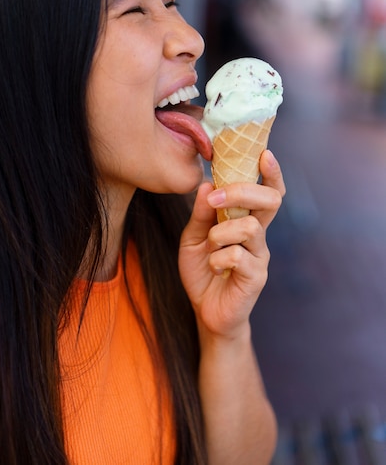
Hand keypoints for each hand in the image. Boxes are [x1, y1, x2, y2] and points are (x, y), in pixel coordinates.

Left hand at [179, 150, 284, 338]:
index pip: (267, 192)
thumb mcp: (192, 238)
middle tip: (218, 199)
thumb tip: (208, 184)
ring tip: (210, 246)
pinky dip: (218, 258)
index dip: (271, 173)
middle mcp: (259, 235)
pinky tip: (214, 267)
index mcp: (246, 220)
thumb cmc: (202, 270)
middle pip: (270, 201)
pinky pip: (239, 256)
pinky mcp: (256, 277)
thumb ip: (201, 214)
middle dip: (244, 192)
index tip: (264, 154)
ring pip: (250, 227)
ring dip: (222, 232)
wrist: (205, 311)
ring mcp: (260, 255)